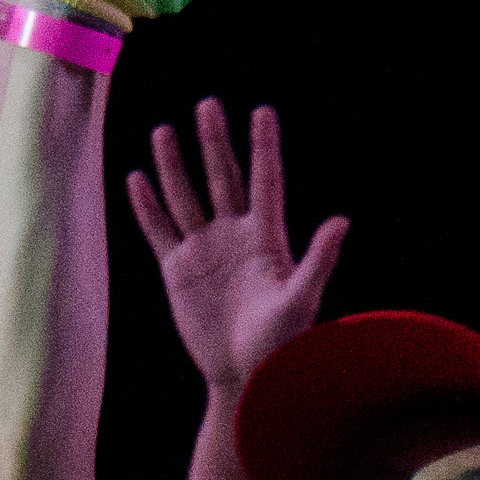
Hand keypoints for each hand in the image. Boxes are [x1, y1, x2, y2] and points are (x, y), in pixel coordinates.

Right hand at [131, 100, 346, 389]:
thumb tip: (342, 221)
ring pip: (185, 197)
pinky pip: (159, 231)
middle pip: (222, 179)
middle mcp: (234, 236)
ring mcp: (204, 250)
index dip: (263, 147)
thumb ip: (319, 258)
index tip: (262, 111)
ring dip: (174, 166)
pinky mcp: (178, 270)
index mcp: (267, 238)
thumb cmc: (282, 341)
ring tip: (164, 131)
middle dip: (214, 142)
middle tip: (208, 105)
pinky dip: (146, 207)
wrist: (247, 375)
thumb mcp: (302, 298)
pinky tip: (137, 179)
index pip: (264, 181)